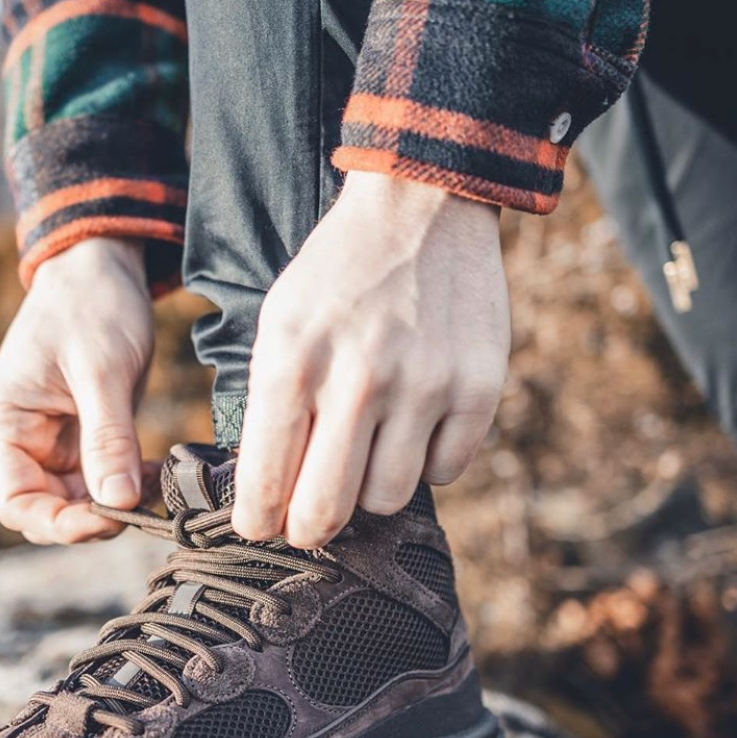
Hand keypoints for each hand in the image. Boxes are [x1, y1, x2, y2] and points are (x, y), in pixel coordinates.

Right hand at [0, 238, 154, 544]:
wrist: (104, 264)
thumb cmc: (91, 305)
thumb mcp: (102, 371)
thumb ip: (107, 438)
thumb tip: (117, 503)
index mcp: (5, 422)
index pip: (15, 502)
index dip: (57, 524)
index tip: (108, 520)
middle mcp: (24, 438)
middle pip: (47, 509)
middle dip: (92, 518)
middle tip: (143, 507)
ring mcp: (56, 438)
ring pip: (80, 499)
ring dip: (117, 503)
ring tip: (158, 483)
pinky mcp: (88, 433)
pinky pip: (104, 477)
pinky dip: (130, 483)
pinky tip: (158, 471)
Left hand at [233, 170, 509, 548]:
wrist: (421, 208)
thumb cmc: (337, 274)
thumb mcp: (279, 323)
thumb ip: (270, 405)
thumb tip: (266, 492)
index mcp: (292, 363)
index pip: (266, 483)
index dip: (258, 521)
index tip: (260, 528)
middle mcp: (358, 380)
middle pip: (326, 511)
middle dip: (308, 530)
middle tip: (307, 524)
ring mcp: (424, 386)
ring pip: (387, 499)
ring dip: (371, 489)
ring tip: (367, 451)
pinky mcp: (477, 388)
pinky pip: (445, 472)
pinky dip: (426, 460)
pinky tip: (415, 423)